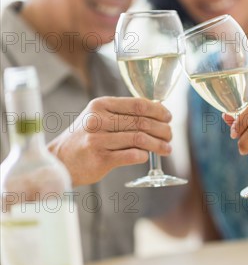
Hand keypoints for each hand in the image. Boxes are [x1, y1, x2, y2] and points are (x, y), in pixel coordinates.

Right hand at [48, 97, 172, 185]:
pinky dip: (143, 156)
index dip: (158, 110)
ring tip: (167, 148)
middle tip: (170, 135)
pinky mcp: (100, 159)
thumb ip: (121, 114)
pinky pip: (131, 155)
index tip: (168, 117)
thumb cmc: (85, 137)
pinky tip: (147, 157)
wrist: (61, 160)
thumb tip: (156, 114)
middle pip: (141, 122)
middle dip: (161, 129)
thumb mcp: (97, 117)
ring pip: (139, 139)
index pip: (137, 104)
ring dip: (158, 144)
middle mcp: (98, 120)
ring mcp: (98, 140)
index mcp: (100, 105)